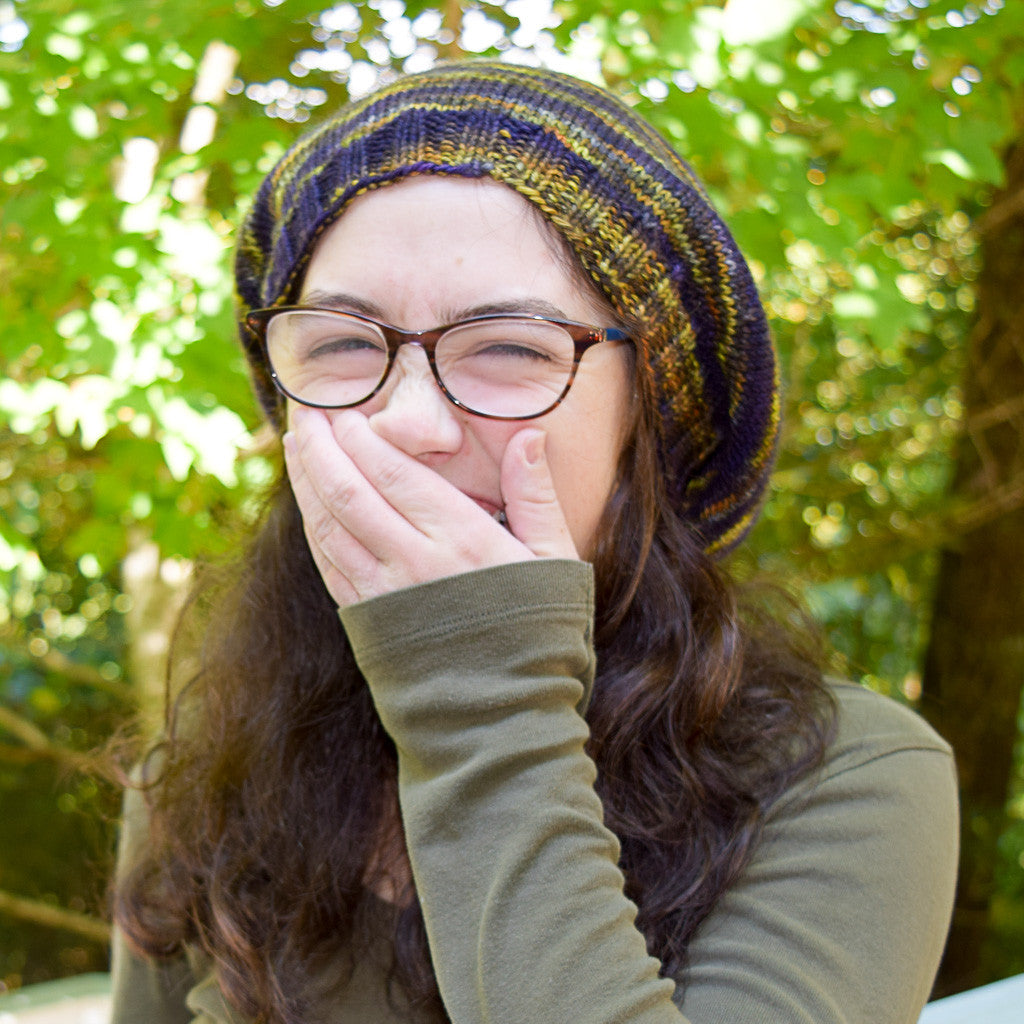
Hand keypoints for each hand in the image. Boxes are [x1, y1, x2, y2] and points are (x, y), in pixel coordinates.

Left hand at [282, 407, 578, 606]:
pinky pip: (328, 564)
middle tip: (306, 414)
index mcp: (461, 538)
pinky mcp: (366, 622)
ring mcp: (383, 594)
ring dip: (307, 483)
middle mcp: (413, 561)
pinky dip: (313, 528)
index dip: (361, 438)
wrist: (506, 718)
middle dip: (322, 448)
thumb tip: (529, 434)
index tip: (346, 412)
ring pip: (328, 526)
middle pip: (349, 491)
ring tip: (297, 447)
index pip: (393, 472)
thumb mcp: (556, 560)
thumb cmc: (541, 635)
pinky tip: (309, 506)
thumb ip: (535, 495)